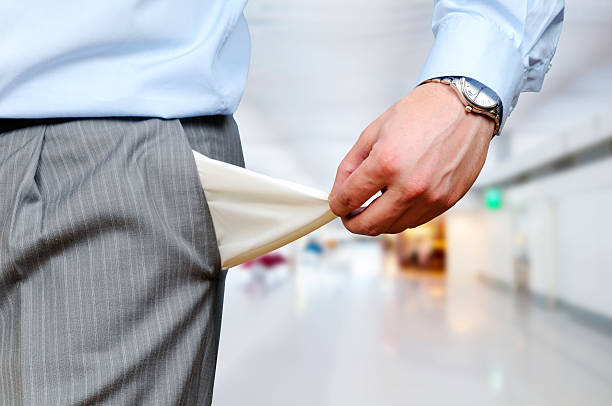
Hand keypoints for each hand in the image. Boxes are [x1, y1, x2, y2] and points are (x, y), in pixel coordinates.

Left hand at [329, 82, 493, 234]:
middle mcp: (409, 186)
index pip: (349, 199)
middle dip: (352, 222)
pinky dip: (400, 216)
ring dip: (377, 220)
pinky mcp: (447, 202)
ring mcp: (430, 198)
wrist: (465, 106)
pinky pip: (414, 221)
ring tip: (374, 203)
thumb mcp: (373, 132)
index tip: (336, 205)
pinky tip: (398, 198)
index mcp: (386, 163)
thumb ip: (349, 167)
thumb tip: (337, 194)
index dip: (336, 205)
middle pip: (369, 225)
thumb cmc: (421, 112)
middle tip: (349, 213)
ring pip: (392, 228)